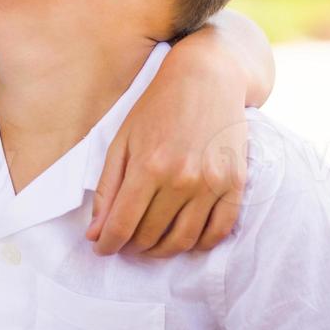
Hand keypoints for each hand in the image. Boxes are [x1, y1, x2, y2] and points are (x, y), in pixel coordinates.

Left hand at [86, 40, 249, 255]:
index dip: (107, 244)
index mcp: (148, 166)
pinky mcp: (236, 184)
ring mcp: (211, 183)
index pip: (122, 225)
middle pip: (151, 235)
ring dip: (162, 251)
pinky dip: (199, 244)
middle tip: (125, 242)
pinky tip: (183, 239)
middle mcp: (181, 179)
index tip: (101, 248)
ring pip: (184, 240)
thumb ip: (108, 188)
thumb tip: (94, 233)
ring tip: (149, 245)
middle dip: (132, 246)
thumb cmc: (157, 108)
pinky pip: (218, 232)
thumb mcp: (122, 141)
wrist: (207, 79)